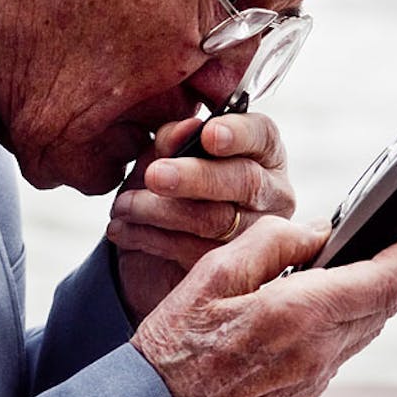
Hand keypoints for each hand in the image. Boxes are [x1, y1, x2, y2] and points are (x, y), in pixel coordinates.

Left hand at [106, 113, 295, 321]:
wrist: (154, 250)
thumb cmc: (168, 187)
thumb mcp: (164, 155)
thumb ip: (174, 138)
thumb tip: (186, 128)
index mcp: (262, 152)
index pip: (262, 134)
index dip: (238, 133)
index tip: (208, 135)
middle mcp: (272, 191)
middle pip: (244, 180)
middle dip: (196, 176)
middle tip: (155, 175)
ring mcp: (260, 233)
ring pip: (216, 220)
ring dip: (160, 211)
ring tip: (123, 206)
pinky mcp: (236, 268)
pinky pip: (196, 253)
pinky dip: (153, 239)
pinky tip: (124, 231)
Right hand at [130, 216, 396, 396]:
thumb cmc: (177, 339)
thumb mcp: (216, 272)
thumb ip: (273, 242)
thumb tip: (320, 230)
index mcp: (299, 314)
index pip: (383, 280)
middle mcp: (318, 351)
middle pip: (384, 305)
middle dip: (393, 267)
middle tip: (387, 236)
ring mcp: (314, 377)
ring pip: (368, 328)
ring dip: (373, 293)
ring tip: (356, 261)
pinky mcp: (304, 391)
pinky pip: (344, 348)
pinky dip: (348, 317)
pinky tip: (322, 299)